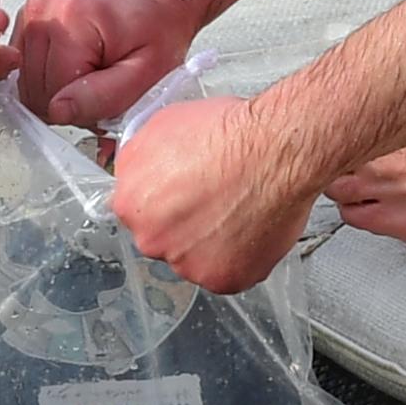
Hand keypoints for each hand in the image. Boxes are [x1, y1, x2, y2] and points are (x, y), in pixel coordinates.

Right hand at [17, 0, 210, 126]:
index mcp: (73, 15)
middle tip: (103, 82)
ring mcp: (33, 10)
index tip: (109, 90)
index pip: (55, 94)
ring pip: (27, 84)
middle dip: (70, 100)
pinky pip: (26, 70)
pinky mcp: (29, 17)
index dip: (85, 107)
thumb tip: (59, 111)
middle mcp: (45, 8)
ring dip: (58, 90)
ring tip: (92, 71)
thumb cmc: (158, 27)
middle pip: (35, 91)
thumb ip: (103, 96)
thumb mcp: (148, 72)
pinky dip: (50, 77)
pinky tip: (76, 65)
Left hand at [106, 95, 320, 293]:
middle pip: (163, 238)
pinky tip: (250, 227)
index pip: (138, 210)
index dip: (165, 199)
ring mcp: (187, 264)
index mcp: (130, 202)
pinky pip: (227, 272)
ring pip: (194, 258)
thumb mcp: (163, 125)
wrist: (274, 150)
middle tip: (213, 200)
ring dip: (211, 242)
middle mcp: (151, 239)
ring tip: (237, 210)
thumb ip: (143, 160)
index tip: (183, 193)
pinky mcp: (223, 279)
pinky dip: (240, 257)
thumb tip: (144, 171)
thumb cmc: (230, 134)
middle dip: (184, 224)